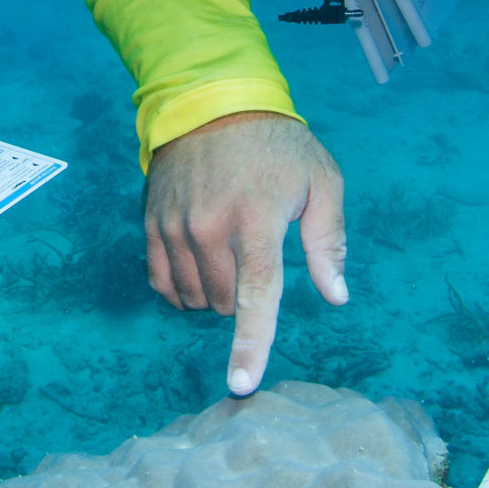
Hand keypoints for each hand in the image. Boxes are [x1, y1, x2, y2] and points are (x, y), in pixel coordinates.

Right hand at [144, 112, 347, 396]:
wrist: (212, 102)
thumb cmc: (278, 146)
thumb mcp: (322, 181)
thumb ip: (328, 241)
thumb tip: (336, 296)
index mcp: (258, 220)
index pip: (256, 295)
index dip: (251, 344)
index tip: (241, 385)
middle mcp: (211, 227)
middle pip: (226, 302)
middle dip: (245, 295)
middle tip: (256, 252)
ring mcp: (176, 227)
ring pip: (194, 297)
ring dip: (214, 293)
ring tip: (229, 251)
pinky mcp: (152, 225)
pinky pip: (162, 283)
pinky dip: (182, 289)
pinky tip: (198, 267)